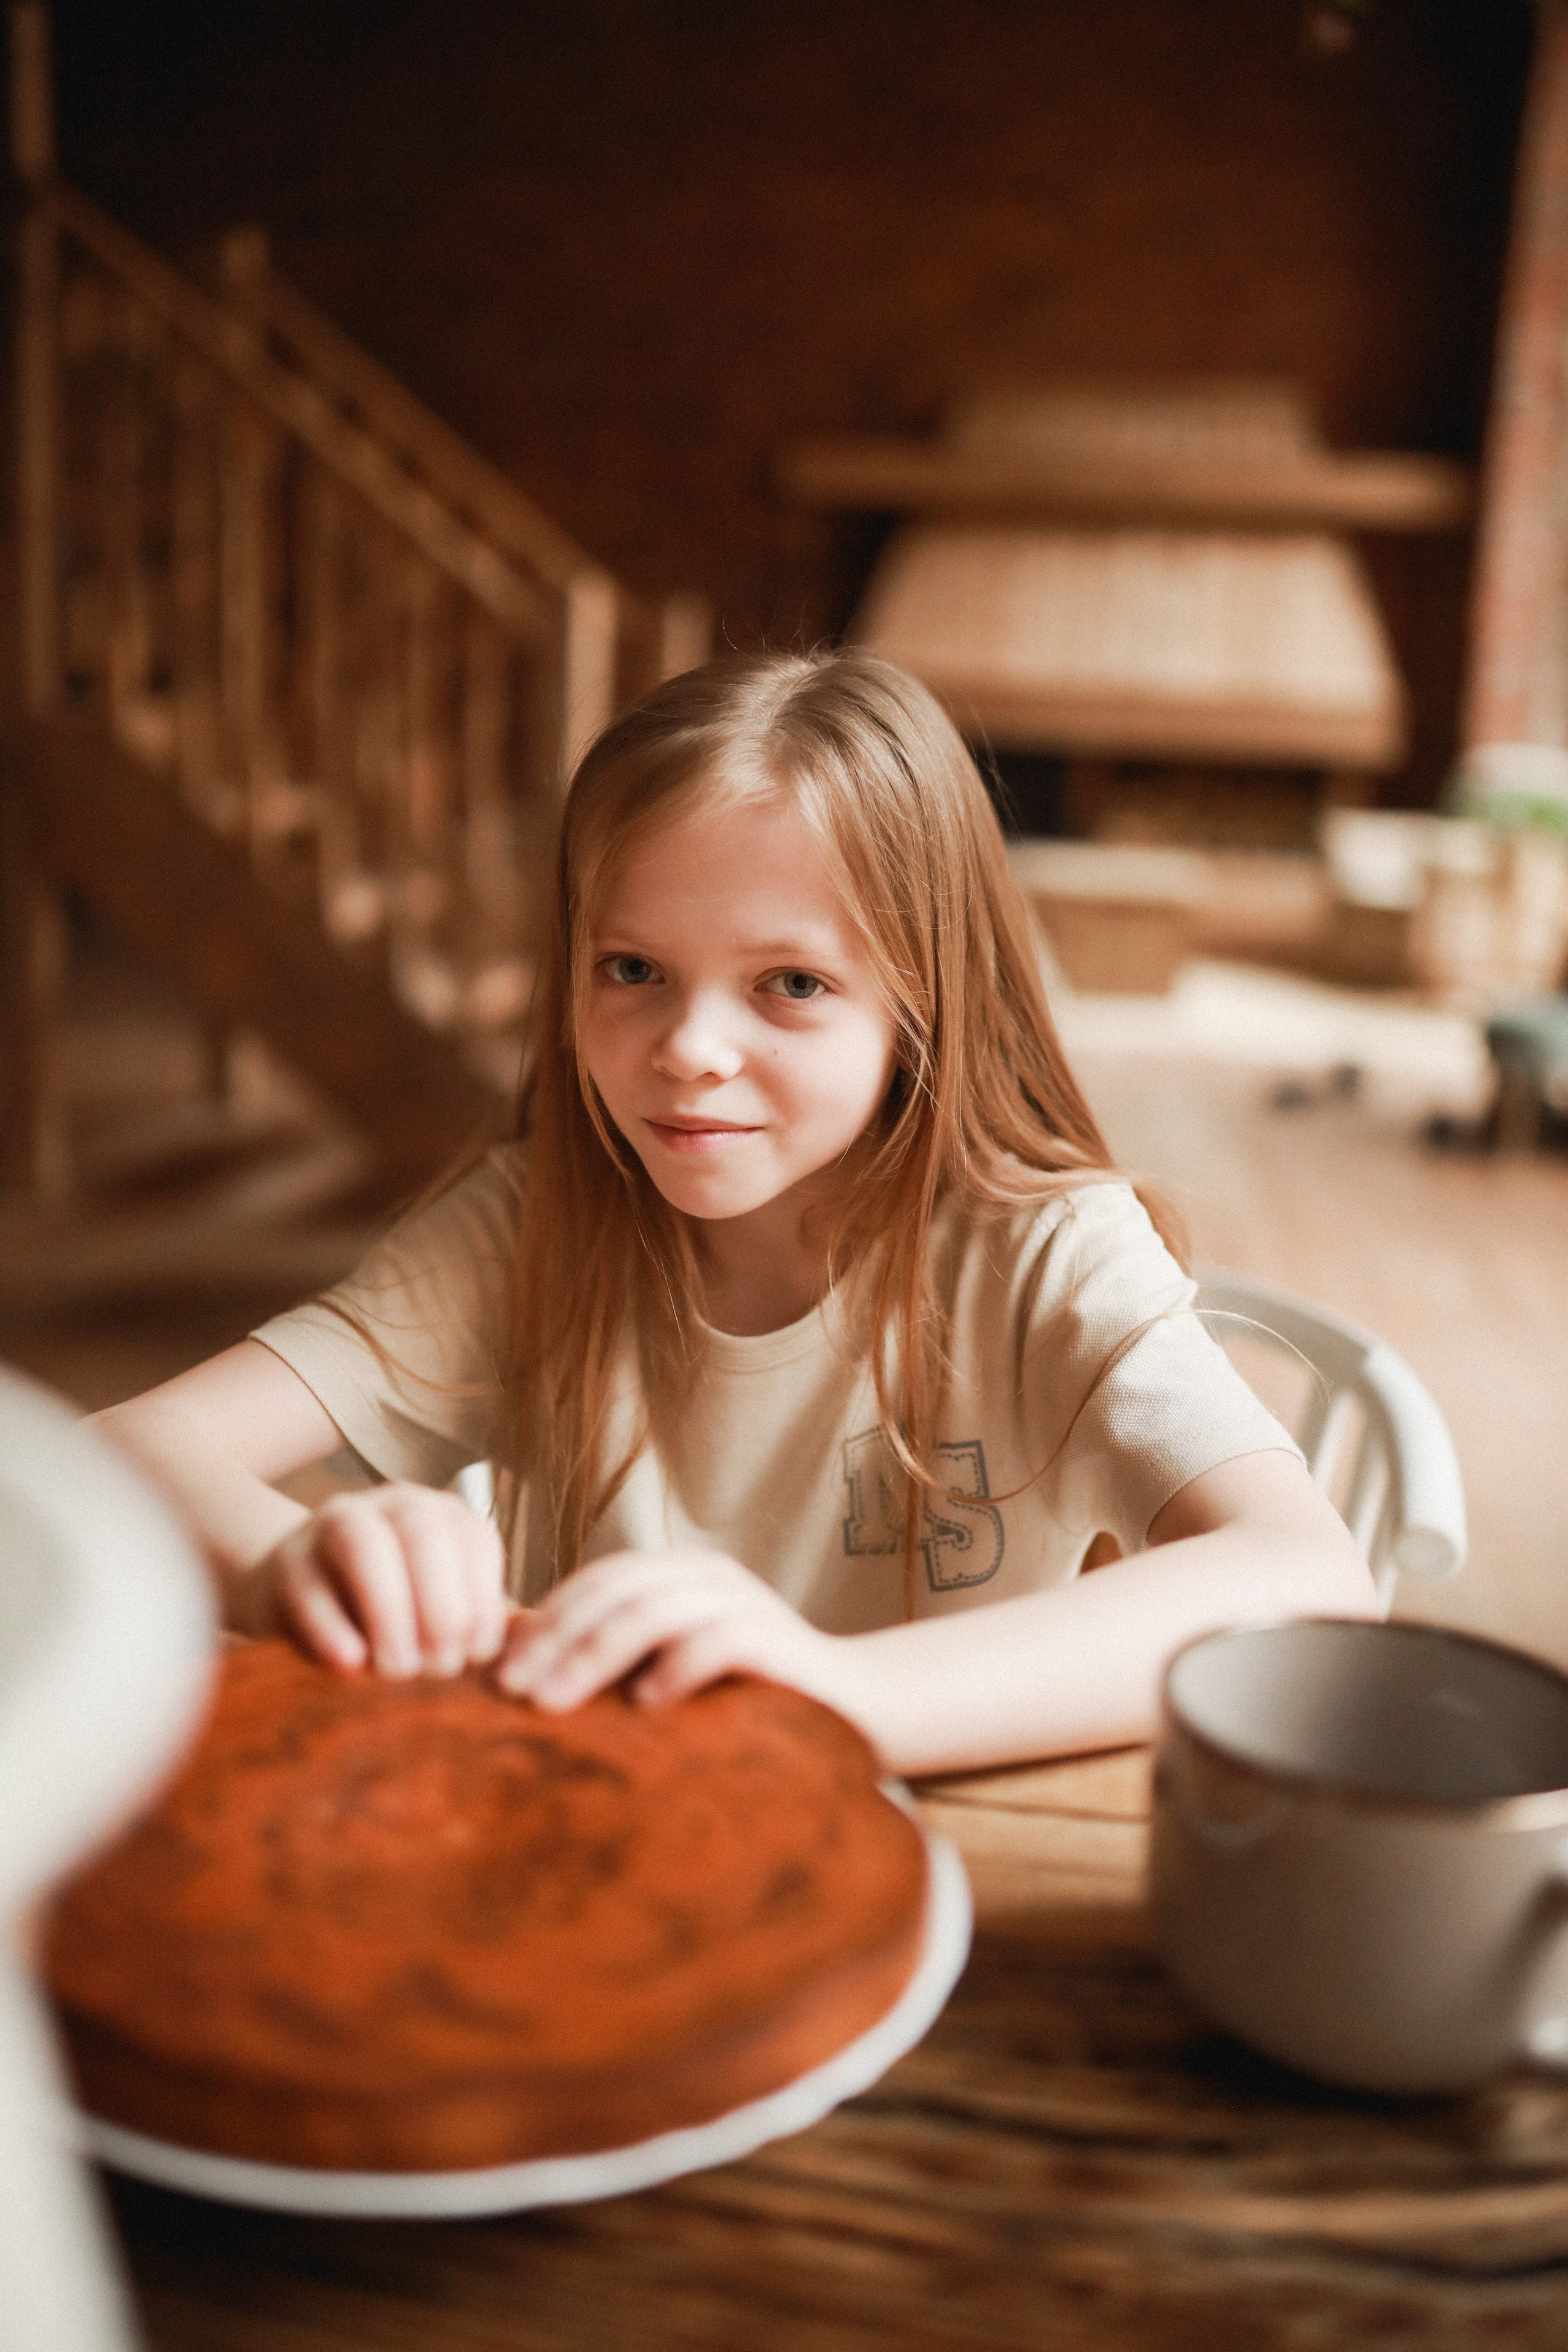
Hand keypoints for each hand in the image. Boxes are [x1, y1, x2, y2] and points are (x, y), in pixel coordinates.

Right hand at [231, 1484, 509, 1677]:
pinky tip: (350, 1663)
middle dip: (440, 1606)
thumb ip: (479, 1626)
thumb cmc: (392, 1614)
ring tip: (398, 1670)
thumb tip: (530, 1653)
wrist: (298, 1596)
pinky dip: (330, 1626)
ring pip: (364, 1546)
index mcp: (444, 1516)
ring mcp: (334, 1526)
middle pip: (424, 1536)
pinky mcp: (285, 1563)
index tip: (479, 1658)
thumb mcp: (439, 1612)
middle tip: (440, 1669)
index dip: (482, 1602)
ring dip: (388, 1609)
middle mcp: (393, 1507)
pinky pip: (308, 1587)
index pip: (474, 1544)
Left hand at [496, 1548, 840, 1713]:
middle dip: (557, 1639)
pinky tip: (644, 1705)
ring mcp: (746, 1603)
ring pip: (655, 1611)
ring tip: (555, 1703)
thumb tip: (533, 1679)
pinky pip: (718, 1642)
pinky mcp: (777, 1641)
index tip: (501, 1670)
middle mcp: (710, 1576)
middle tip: (514, 1691)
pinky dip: (676, 1669)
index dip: (547, 1618)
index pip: (600, 1579)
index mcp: (681, 1571)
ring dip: (596, 1656)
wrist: (858, 1702)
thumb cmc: (752, 1693)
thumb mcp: (677, 1663)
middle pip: (617, 1591)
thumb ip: (625, 1656)